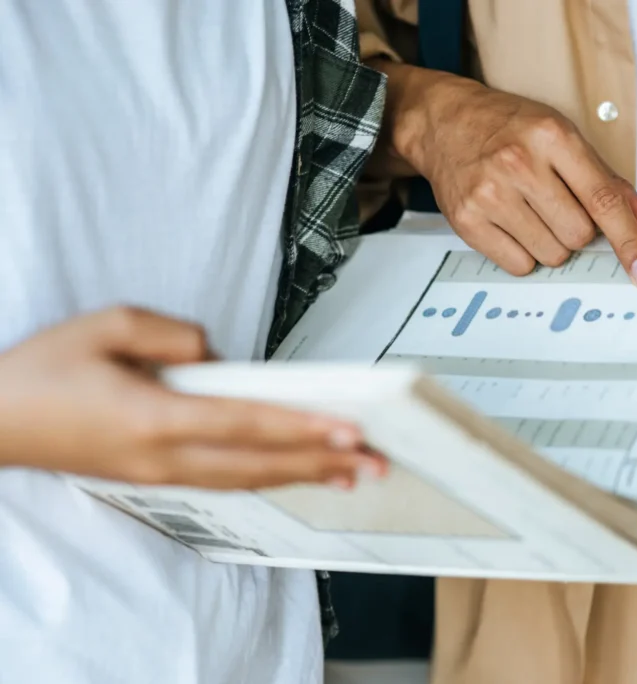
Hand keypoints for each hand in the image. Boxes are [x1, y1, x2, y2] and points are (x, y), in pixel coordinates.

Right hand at [0, 307, 386, 488]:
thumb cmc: (42, 372)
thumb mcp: (106, 325)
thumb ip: (173, 334)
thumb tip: (217, 357)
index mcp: (154, 417)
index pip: (246, 423)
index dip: (302, 428)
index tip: (349, 430)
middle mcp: (165, 456)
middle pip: (260, 463)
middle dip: (324, 462)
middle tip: (378, 462)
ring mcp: (161, 474)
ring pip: (248, 479)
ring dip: (304, 475)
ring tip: (354, 473)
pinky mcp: (157, 478)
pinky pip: (227, 480)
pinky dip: (269, 478)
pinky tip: (294, 473)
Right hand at [373, 63, 636, 283]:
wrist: (443, 122)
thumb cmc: (509, 128)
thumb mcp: (564, 139)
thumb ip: (610, 184)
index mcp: (553, 137)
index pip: (603, 200)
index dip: (629, 240)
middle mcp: (520, 163)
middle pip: (578, 234)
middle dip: (576, 230)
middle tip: (555, 205)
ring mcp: (490, 193)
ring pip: (551, 254)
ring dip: (550, 244)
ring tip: (529, 212)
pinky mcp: (467, 220)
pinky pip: (518, 265)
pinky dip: (523, 254)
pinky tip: (511, 224)